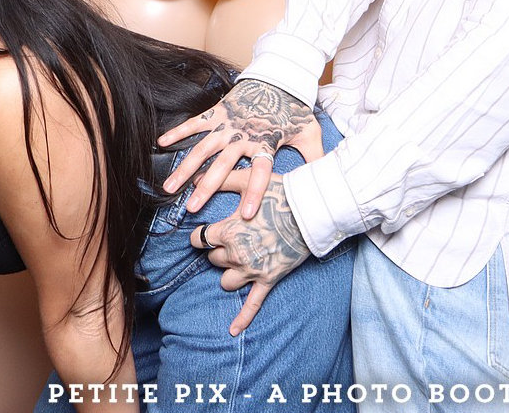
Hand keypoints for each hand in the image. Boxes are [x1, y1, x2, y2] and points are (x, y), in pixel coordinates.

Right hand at [158, 79, 323, 216]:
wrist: (279, 74)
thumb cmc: (294, 108)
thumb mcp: (309, 133)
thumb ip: (315, 159)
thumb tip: (329, 184)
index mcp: (265, 142)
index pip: (261, 171)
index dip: (255, 192)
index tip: (247, 215)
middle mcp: (243, 135)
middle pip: (223, 165)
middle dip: (207, 187)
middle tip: (192, 208)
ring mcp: (228, 123)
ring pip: (202, 149)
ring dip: (185, 169)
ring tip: (170, 189)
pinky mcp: (218, 111)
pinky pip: (194, 123)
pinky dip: (178, 132)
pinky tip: (160, 144)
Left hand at [191, 171, 310, 335]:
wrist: (312, 210)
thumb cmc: (280, 191)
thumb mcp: (249, 179)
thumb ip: (222, 178)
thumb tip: (196, 179)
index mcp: (228, 231)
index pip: (199, 239)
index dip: (202, 235)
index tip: (206, 231)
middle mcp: (236, 253)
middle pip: (213, 259)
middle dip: (219, 250)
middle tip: (233, 238)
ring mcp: (252, 270)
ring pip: (225, 281)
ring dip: (229, 271)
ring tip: (238, 260)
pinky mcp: (268, 280)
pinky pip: (251, 305)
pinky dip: (241, 319)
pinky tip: (232, 331)